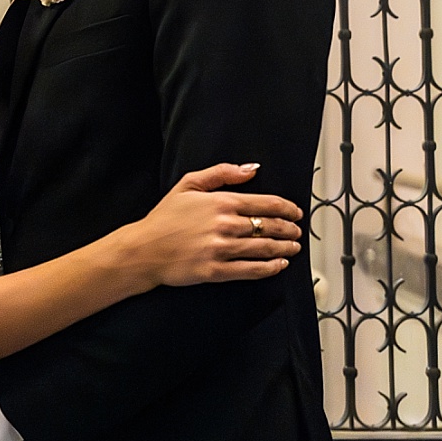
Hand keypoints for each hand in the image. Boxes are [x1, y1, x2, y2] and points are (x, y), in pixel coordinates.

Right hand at [140, 163, 302, 286]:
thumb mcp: (188, 184)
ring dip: (284, 248)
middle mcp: (225, 226)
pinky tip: (278, 265)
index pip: (265, 204)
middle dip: (289, 229)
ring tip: (293, 248)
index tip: (295, 212)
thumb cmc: (164, 218)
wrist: (143, 249)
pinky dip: (270, 268)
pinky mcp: (216, 271)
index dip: (286, 208)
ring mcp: (221, 249)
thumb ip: (222, 173)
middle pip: (269, 227)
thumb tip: (251, 169)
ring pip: (264, 248)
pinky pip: (251, 270)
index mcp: (220, 202)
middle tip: (297, 231)